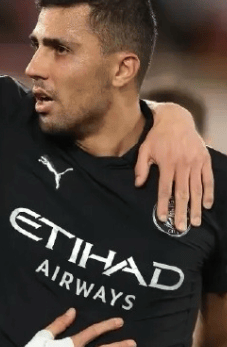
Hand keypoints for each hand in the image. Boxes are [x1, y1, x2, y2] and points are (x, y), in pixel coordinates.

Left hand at [135, 102, 212, 230]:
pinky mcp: (204, 159)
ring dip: (196, 207)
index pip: (164, 189)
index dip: (163, 204)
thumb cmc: (157, 136)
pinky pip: (208, 178)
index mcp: (166, 163)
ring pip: (196, 189)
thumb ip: (141, 167)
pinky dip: (208, 192)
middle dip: (181, 211)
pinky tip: (207, 204)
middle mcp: (182, 164)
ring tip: (195, 222)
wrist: (176, 119)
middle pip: (182, 193)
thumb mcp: (144, 149)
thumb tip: (138, 185)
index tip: (162, 218)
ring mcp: (195, 162)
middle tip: (180, 227)